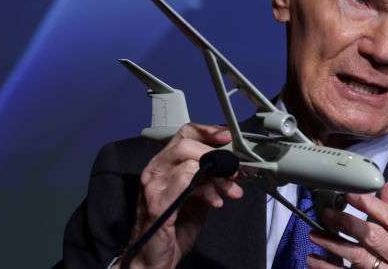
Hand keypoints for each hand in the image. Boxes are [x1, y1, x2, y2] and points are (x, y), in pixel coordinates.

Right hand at [125, 123, 243, 268]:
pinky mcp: (156, 201)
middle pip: (186, 142)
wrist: (154, 258)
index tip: (228, 137)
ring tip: (231, 191)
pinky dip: (206, 190)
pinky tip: (216, 203)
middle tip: (234, 171)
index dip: (207, 131)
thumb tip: (233, 165)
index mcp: (163, 164)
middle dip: (215, 154)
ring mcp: (153, 184)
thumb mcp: (197, 195)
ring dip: (216, 175)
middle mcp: (154, 169)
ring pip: (188, 160)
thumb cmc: (175, 226)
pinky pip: (185, 181)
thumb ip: (209, 177)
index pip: (184, 133)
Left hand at [307, 181, 387, 267]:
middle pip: (372, 237)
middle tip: (327, 214)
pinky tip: (315, 259)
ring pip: (357, 257)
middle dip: (346, 223)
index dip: (368, 204)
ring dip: (332, 244)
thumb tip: (387, 186)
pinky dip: (329, 267)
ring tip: (314, 235)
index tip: (348, 193)